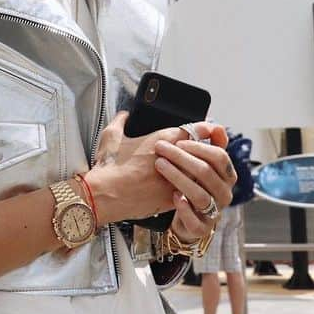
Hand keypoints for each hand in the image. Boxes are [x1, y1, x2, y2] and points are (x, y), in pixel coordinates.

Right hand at [85, 117, 231, 225]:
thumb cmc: (109, 166)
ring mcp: (177, 180)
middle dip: (204, 153)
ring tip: (193, 174)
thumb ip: (121, 121)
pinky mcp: (173, 198)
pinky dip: (189, 191)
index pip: (199, 130)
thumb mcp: (111, 136)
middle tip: (202, 154)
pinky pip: (191, 193)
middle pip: (204, 153)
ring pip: (200, 175)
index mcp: (165, 139)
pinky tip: (184, 191)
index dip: (207, 130)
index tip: (209, 131)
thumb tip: (124, 115)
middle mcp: (176, 159)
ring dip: (199, 174)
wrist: (104, 195)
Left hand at [154, 125, 233, 241]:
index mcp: (227, 176)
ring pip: (200, 195)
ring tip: (160, 166)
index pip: (219, 157)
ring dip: (178, 178)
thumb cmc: (193, 185)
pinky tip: (172, 196)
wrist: (186, 219)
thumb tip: (216, 126)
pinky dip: (183, 208)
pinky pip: (195, 220)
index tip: (178, 141)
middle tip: (161, 149)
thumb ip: (207, 143)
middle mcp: (224, 193)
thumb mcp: (199, 163)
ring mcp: (214, 212)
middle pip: (207, 172)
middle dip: (182, 158)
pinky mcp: (202, 228)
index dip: (199, 146)